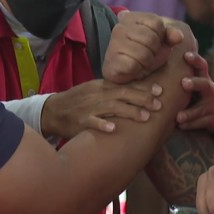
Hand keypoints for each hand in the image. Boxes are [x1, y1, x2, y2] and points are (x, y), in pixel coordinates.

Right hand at [40, 79, 162, 139]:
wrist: (52, 111)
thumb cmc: (78, 102)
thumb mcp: (95, 91)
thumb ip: (114, 92)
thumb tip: (139, 93)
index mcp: (102, 86)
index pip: (126, 85)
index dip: (144, 88)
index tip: (160, 91)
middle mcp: (97, 95)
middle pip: (122, 94)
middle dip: (142, 99)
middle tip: (159, 105)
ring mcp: (88, 108)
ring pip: (111, 108)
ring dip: (129, 111)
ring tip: (145, 117)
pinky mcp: (80, 122)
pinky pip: (92, 123)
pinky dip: (102, 125)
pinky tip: (113, 129)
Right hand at [102, 11, 188, 83]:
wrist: (121, 72)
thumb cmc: (142, 54)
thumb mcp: (159, 42)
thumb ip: (170, 36)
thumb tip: (179, 37)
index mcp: (131, 18)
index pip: (156, 22)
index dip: (160, 36)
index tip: (152, 43)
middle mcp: (120, 27)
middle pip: (151, 38)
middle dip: (154, 51)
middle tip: (147, 56)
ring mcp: (114, 43)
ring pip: (144, 53)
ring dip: (147, 62)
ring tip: (140, 62)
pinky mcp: (112, 60)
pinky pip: (134, 65)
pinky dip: (137, 70)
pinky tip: (133, 69)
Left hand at [177, 52, 213, 131]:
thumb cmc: (194, 95)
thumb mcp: (191, 84)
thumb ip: (179, 77)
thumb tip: (153, 65)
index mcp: (203, 78)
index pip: (201, 65)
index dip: (195, 60)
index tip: (186, 55)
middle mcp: (210, 89)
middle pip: (205, 84)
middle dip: (195, 83)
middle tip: (184, 83)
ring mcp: (213, 105)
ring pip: (201, 108)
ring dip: (189, 113)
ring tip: (178, 117)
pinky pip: (202, 122)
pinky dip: (190, 124)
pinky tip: (181, 125)